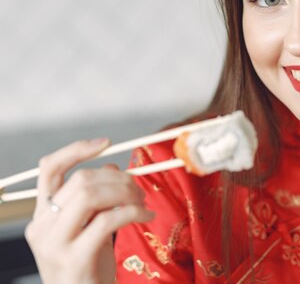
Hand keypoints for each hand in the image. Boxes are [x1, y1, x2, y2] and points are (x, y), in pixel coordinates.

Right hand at [25, 139, 154, 283]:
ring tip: (143, 201)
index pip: (49, 169)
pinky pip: (107, 220)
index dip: (77, 150)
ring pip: (90, 196)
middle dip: (117, 178)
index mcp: (41, 215)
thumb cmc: (88, 267)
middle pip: (79, 181)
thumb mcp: (89, 228)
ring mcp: (54, 244)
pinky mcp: (74, 259)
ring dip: (125, 192)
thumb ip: (95, 199)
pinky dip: (134, 212)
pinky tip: (147, 216)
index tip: (107, 143)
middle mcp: (40, 227)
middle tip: (139, 188)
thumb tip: (111, 167)